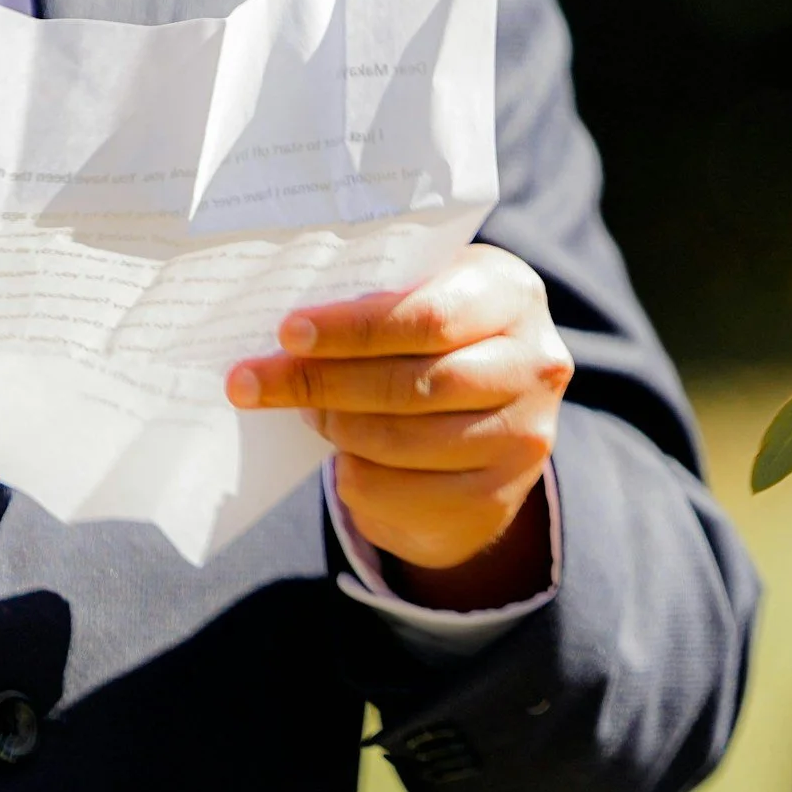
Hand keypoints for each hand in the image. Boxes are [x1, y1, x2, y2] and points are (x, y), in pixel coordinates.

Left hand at [227, 244, 571, 607]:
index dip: (352, 328)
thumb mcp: (426, 300)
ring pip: (401, 440)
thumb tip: (286, 334)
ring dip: (337, 427)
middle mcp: (535, 364)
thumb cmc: (438, 343)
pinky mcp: (498, 497)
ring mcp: (523, 437)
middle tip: (255, 382)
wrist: (490, 424)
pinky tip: (343, 457)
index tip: (287, 333)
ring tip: (307, 412)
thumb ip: (379, 302)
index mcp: (512, 295)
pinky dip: (355, 474)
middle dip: (322, 383)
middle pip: (411, 383)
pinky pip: (402, 491)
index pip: (429, 317)